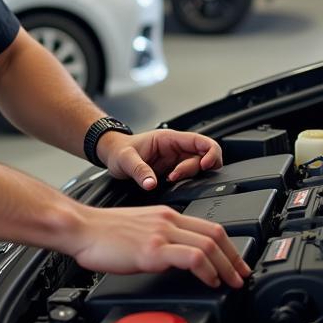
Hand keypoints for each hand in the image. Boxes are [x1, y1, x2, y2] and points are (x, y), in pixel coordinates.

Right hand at [67, 203, 251, 287]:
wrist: (81, 228)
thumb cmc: (102, 233)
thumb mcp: (140, 230)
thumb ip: (161, 239)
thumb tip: (176, 259)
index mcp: (166, 215)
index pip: (209, 226)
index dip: (229, 246)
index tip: (236, 263)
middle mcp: (168, 220)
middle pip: (216, 234)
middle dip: (235, 258)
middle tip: (241, 276)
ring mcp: (161, 234)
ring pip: (209, 245)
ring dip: (226, 267)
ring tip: (231, 282)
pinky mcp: (153, 249)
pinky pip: (192, 257)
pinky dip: (207, 270)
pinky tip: (209, 281)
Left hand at [98, 129, 221, 189]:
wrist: (112, 155)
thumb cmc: (119, 151)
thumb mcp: (125, 160)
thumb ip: (139, 171)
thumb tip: (151, 183)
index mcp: (169, 138)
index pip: (201, 141)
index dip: (210, 152)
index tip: (204, 166)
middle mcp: (176, 148)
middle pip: (204, 156)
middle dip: (196, 169)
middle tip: (175, 176)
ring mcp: (176, 159)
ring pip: (198, 167)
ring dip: (190, 176)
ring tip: (169, 180)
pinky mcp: (173, 170)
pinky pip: (189, 176)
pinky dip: (186, 182)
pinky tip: (170, 184)